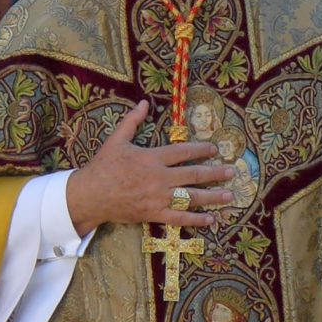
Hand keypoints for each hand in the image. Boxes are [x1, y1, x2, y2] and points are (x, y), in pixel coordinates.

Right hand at [64, 100, 234, 238]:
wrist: (91, 195)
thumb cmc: (103, 166)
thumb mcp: (116, 140)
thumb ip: (132, 121)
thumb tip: (144, 102)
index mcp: (152, 158)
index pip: (183, 152)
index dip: (201, 149)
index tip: (215, 149)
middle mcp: (160, 178)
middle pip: (193, 174)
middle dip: (214, 173)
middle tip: (230, 172)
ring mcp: (159, 198)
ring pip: (191, 197)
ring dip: (212, 196)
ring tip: (228, 196)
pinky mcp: (154, 214)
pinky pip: (180, 218)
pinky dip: (196, 219)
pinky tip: (211, 218)